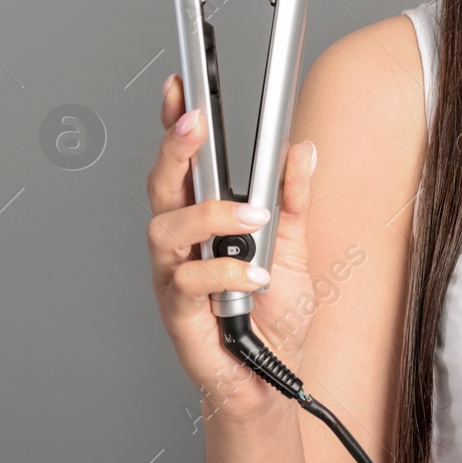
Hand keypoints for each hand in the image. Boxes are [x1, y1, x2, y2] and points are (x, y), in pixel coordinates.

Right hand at [147, 72, 320, 425]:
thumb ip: (295, 198)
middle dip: (175, 147)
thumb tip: (300, 149)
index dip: (175, 122)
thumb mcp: (295, 246)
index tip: (181, 85)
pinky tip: (254, 275)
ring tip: (252, 216)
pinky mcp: (178, 313)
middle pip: (161, 183)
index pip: (184, 161)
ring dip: (210, 215)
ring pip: (165, 228)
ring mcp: (174, 276)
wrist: (270, 377)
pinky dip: (224, 272)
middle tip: (197, 123)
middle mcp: (181, 241)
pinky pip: (188, 282)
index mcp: (203, 217)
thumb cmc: (272, 313)